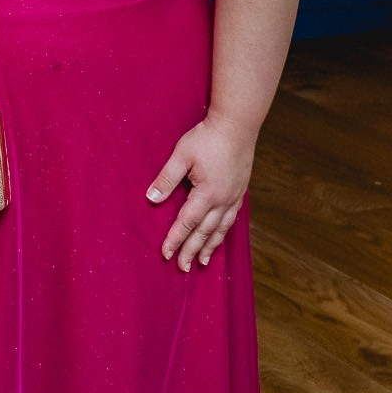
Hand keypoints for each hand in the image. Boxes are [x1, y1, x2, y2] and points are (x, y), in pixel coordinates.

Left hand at [147, 117, 258, 271]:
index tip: (166, 255)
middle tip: (183, 268)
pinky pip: (231, 218)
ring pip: (221, 228)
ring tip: (202, 261)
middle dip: (192, 250)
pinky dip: (223, 231)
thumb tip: (151, 198)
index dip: (175, 239)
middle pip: (205, 232)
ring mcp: (234, 196)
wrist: (237, 125)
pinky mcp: (240, 190)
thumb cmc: (207, 137)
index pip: (187, 223)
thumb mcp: (181, 155)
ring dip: (210, 246)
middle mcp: (223, 200)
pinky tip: (219, 235)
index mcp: (207, 193)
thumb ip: (167, 178)